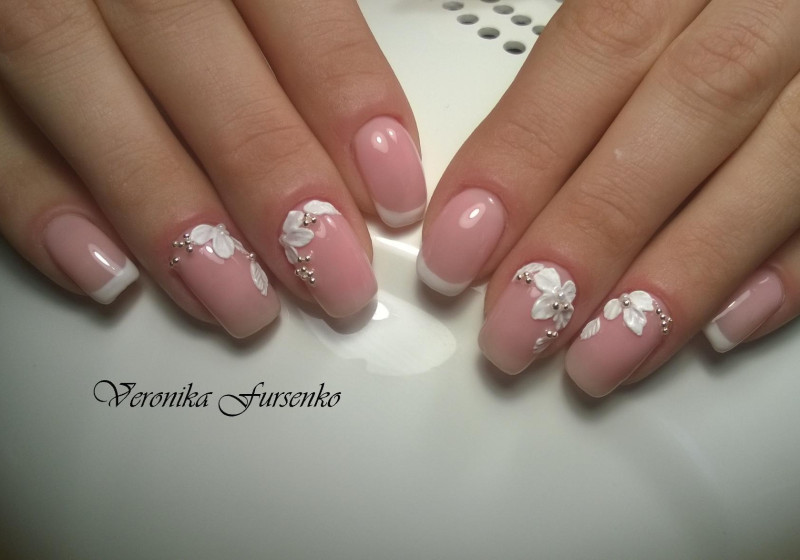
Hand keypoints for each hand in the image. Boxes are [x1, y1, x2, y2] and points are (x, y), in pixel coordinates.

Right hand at [0, 0, 426, 336]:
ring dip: (164, 207)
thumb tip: (374, 144)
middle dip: (266, 173)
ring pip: (73, 78)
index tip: (392, 191)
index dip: (344, 96)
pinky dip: (41, 204)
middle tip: (330, 274)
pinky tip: (108, 273)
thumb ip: (298, 32)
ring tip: (237, 296)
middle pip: (184, 42)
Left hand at [418, 0, 799, 395]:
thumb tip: (485, 187)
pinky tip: (725, 324)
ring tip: (605, 353)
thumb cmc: (700, 2)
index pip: (599, 49)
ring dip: (682, 273)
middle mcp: (772, 3)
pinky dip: (787, 265)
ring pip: (776, 165)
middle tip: (521, 325)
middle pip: (683, 115)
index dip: (524, 156)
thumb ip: (576, 68)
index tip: (460, 247)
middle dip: (593, 234)